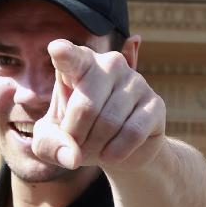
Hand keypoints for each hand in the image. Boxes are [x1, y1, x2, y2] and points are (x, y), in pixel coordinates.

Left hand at [31, 40, 165, 171]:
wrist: (115, 151)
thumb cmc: (78, 136)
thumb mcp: (51, 141)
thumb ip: (49, 144)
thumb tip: (73, 156)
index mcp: (80, 64)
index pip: (71, 56)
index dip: (65, 54)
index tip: (56, 50)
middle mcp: (110, 64)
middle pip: (86, 106)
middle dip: (76, 136)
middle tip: (76, 144)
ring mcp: (136, 81)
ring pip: (109, 122)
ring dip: (95, 146)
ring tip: (94, 147)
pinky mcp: (155, 103)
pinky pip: (132, 133)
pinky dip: (116, 152)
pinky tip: (111, 153)